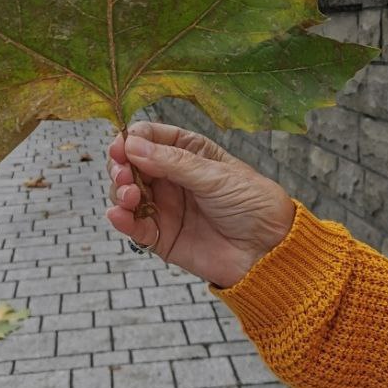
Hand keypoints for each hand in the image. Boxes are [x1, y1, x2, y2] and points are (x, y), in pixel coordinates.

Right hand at [105, 121, 295, 288]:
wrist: (269, 250)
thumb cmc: (252, 203)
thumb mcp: (215, 176)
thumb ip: (173, 162)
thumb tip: (133, 145)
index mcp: (188, 152)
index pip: (149, 137)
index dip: (132, 140)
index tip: (123, 147)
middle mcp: (172, 177)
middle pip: (131, 165)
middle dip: (120, 166)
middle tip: (122, 173)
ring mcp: (165, 206)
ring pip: (127, 194)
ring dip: (120, 192)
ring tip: (130, 196)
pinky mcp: (162, 236)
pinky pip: (134, 227)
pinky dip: (121, 220)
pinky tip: (118, 215)